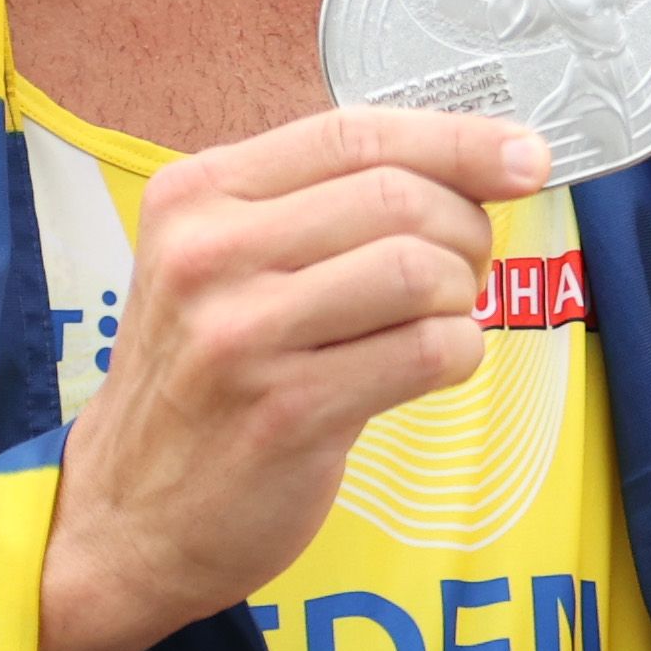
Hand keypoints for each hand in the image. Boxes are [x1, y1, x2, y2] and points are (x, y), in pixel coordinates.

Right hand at [33, 108, 547, 650]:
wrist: (124, 517)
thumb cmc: (202, 380)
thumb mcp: (223, 264)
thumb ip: (324, 205)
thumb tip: (483, 160)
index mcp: (197, 196)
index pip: (354, 134)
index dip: (458, 139)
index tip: (526, 157)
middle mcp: (208, 255)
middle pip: (401, 198)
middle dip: (466, 232)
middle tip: (459, 274)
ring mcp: (241, 335)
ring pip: (422, 270)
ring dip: (461, 297)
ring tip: (434, 322)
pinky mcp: (285, 413)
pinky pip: (428, 352)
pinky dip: (456, 355)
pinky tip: (424, 371)